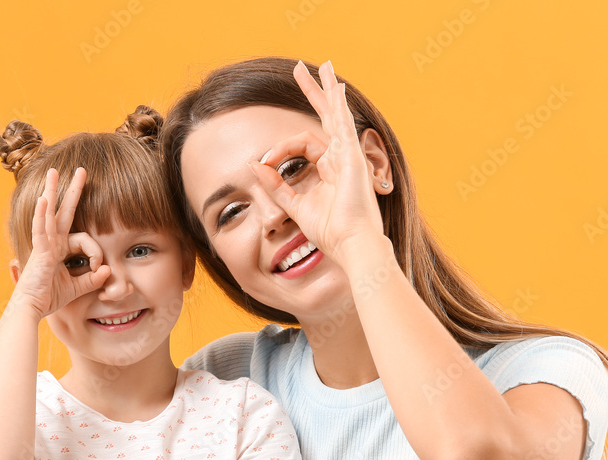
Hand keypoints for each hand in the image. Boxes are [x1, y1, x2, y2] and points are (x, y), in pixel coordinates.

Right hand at [12, 167, 110, 318]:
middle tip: (81, 170)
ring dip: (52, 190)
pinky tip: (44, 200)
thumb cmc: (49, 298)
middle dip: (72, 190)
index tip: (100, 268)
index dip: (96, 252)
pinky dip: (42, 215)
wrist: (31, 308)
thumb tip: (108, 271)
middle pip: (62, 210)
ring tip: (54, 171)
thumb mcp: (76, 287)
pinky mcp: (39, 252)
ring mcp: (43, 244)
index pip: (84, 238)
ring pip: (48, 212)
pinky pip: (40, 230)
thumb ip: (92, 279)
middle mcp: (50, 242)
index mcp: (59, 248)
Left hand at [248, 60, 385, 266]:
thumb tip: (254, 165)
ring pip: (336, 114)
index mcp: (330, 169)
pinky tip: (334, 86)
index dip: (280, 150)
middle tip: (299, 70)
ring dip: (328, 89)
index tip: (264, 161)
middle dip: (313, 92)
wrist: (350, 244)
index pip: (302, 145)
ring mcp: (349, 155)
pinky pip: (344, 124)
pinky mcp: (353, 157)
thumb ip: (276, 186)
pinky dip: (339, 105)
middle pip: (325, 117)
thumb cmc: (330, 232)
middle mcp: (341, 158)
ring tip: (323, 66)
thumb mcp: (295, 205)